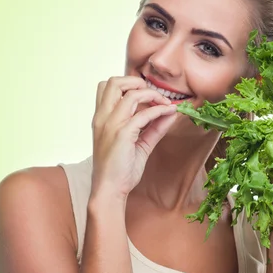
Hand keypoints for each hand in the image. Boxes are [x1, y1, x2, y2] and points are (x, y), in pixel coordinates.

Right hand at [90, 76, 177, 198]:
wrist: (109, 190)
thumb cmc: (120, 169)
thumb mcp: (139, 144)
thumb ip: (153, 127)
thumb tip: (170, 112)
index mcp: (101, 118)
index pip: (107, 86)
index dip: (128, 84)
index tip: (145, 94)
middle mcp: (103, 117)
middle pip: (114, 82)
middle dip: (137, 81)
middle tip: (153, 93)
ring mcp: (111, 124)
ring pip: (131, 94)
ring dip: (153, 95)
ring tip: (165, 104)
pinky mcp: (122, 134)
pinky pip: (144, 114)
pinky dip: (159, 111)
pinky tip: (168, 114)